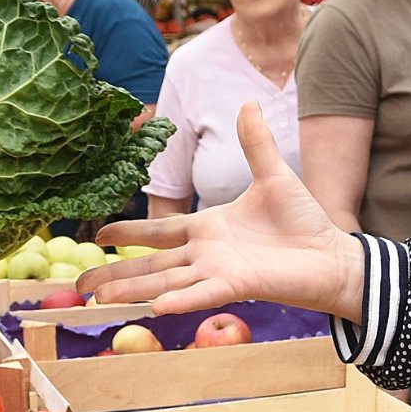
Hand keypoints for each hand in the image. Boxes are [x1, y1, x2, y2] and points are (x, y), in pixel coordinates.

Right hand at [83, 104, 364, 319]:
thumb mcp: (274, 175)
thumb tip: (249, 102)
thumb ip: (255, 143)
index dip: (129, 231)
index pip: (159, 231)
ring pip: (165, 283)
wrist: (332, 254)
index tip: (98, 234)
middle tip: (78, 287)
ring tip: (96, 298)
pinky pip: (203, 294)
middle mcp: (206, 254)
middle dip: (113, 274)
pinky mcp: (238, 286)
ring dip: (131, 290)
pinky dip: (180, 301)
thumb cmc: (304, 222)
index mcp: (208, 228)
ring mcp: (218, 272)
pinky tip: (153, 308)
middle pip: (150, 265)